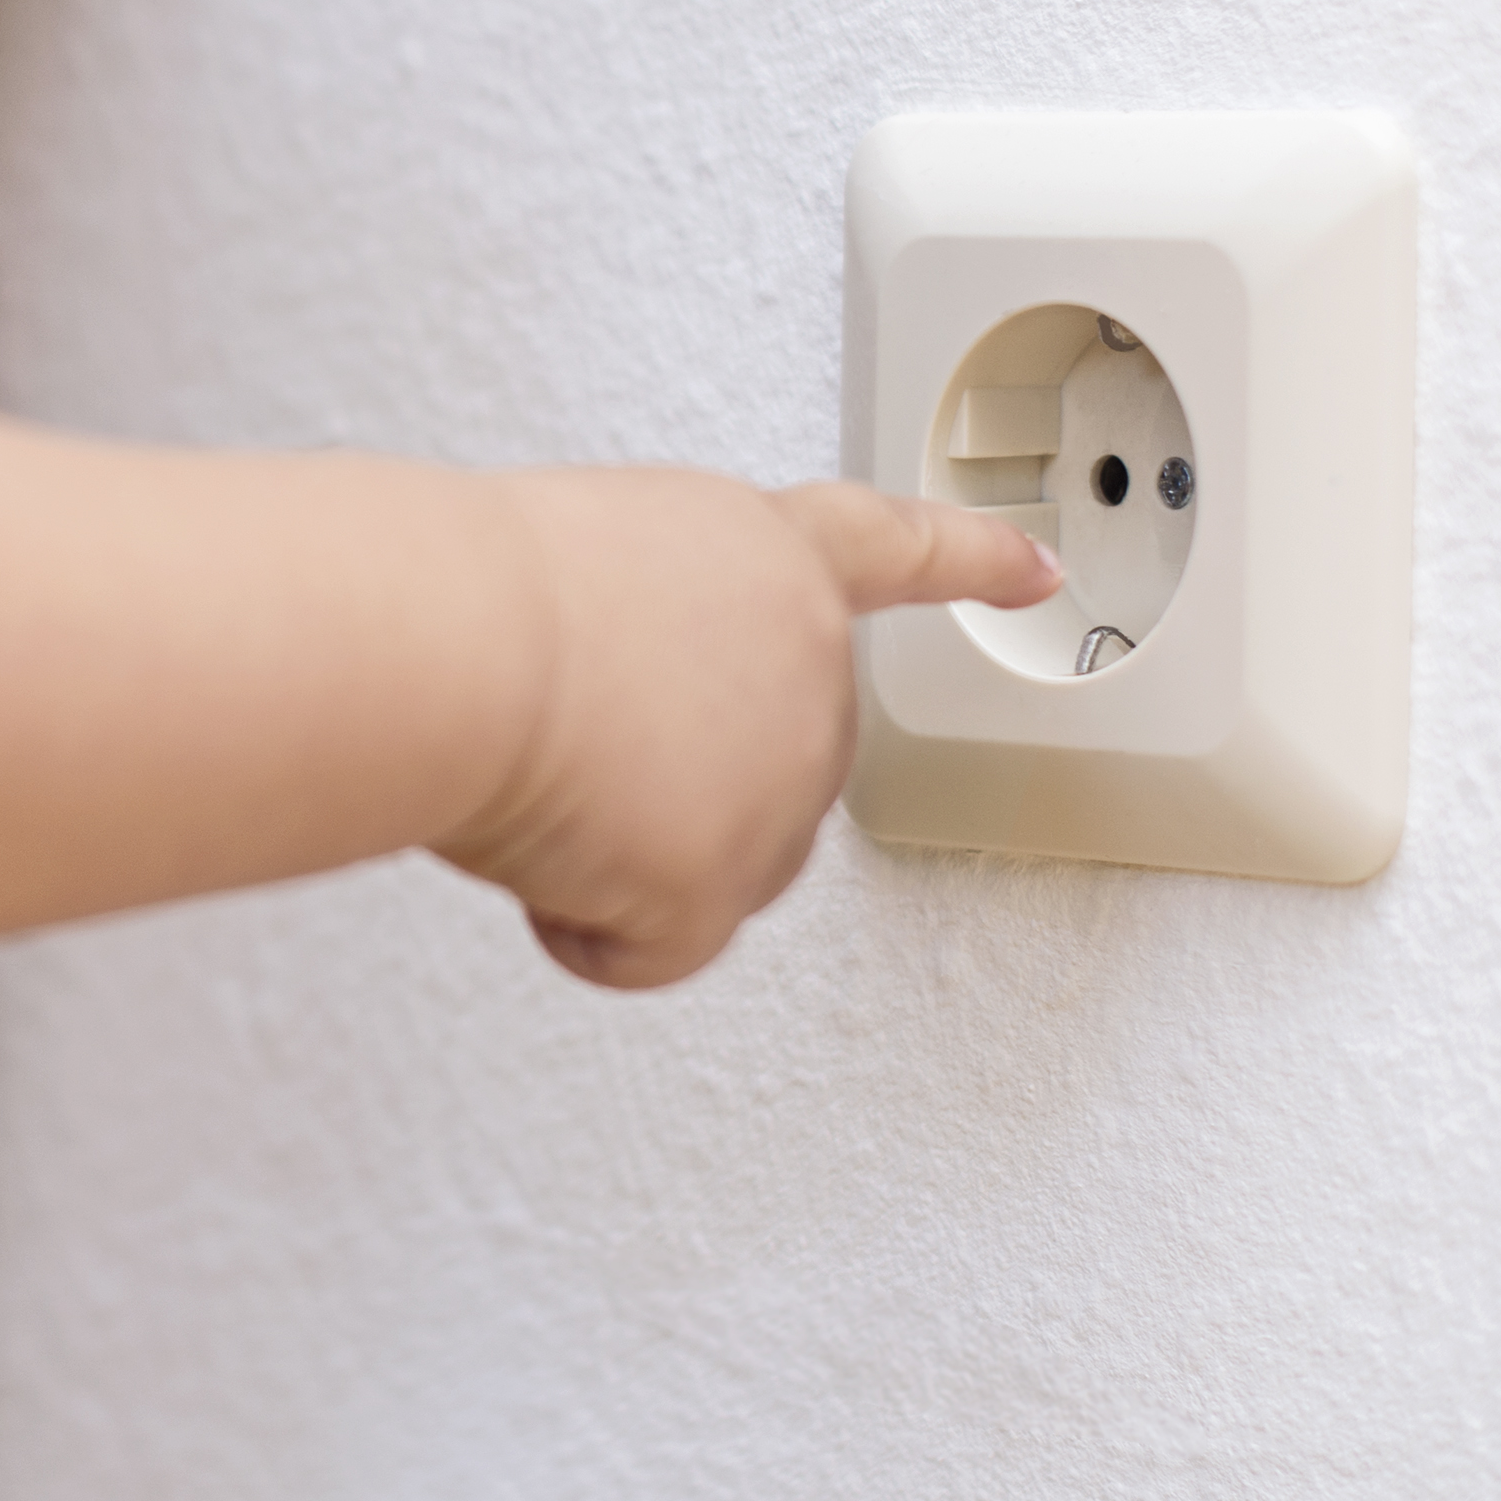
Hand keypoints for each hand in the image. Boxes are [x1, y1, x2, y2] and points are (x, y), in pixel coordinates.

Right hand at [444, 479, 1060, 990]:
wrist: (463, 647)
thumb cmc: (481, 588)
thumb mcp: (595, 553)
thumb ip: (657, 618)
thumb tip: (619, 724)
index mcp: (768, 553)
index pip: (895, 549)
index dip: (972, 560)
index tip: (1038, 567)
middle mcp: (806, 661)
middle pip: (770, 765)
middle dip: (676, 775)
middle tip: (572, 734)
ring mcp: (786, 780)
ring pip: (710, 868)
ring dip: (623, 849)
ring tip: (548, 776)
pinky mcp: (731, 883)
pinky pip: (648, 951)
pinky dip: (582, 924)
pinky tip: (545, 852)